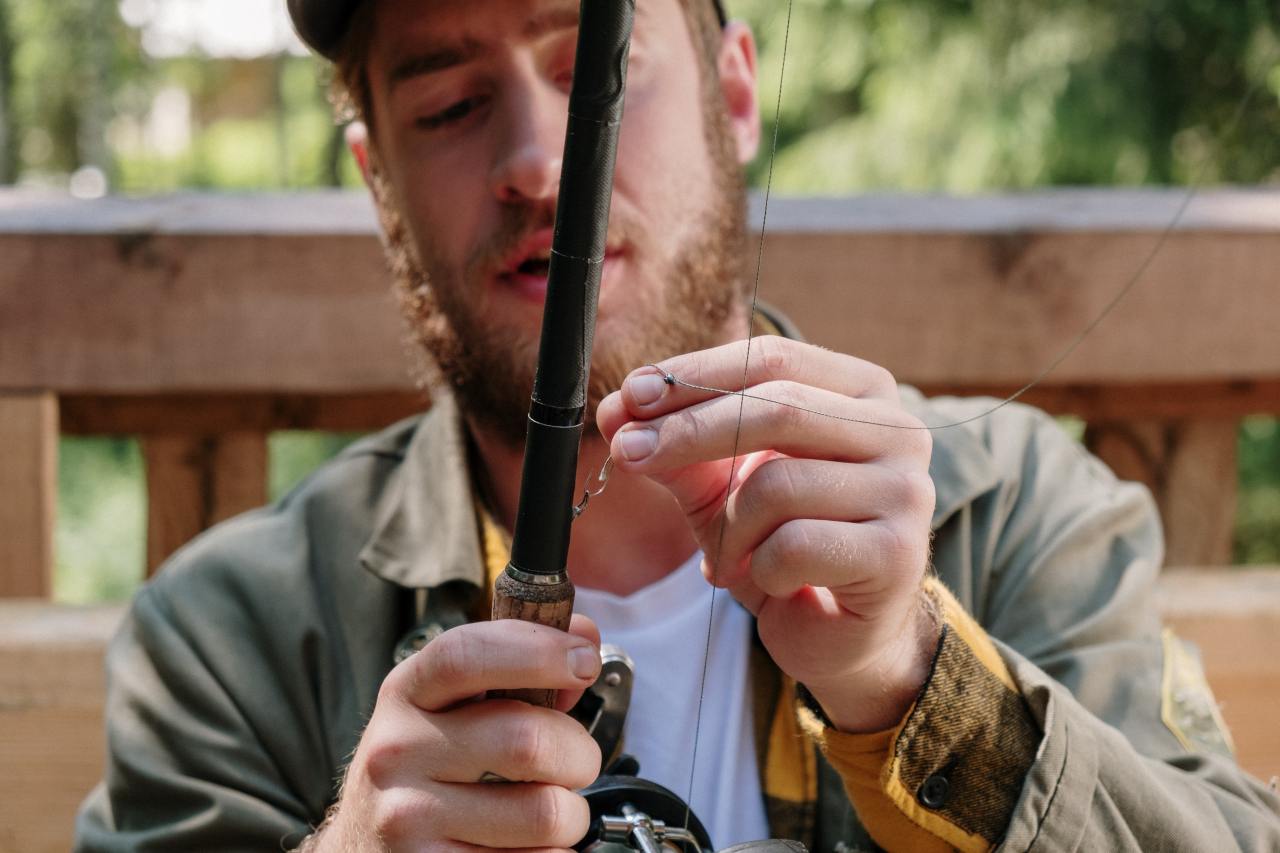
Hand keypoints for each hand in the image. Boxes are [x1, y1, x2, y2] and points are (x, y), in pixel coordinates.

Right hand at [309, 616, 603, 850]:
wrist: (363, 847)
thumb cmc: (424, 769)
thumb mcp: (449, 707)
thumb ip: (516, 669)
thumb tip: (582, 638)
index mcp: (406, 694)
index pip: (467, 655)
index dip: (538, 651)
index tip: (584, 659)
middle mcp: (399, 752)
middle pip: (527, 740)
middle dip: (579, 753)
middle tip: (576, 762)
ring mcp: (409, 818)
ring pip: (545, 812)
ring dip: (571, 814)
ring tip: (548, 810)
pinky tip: (526, 845)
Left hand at [597, 337, 939, 732]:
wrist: (835, 632)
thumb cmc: (782, 543)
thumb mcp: (720, 485)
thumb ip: (675, 443)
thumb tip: (614, 408)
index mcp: (863, 392)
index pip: (774, 359)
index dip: (697, 373)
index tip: (631, 395)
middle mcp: (899, 430)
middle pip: (778, 408)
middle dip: (689, 431)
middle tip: (628, 453)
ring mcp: (907, 491)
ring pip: (778, 483)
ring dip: (728, 526)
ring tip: (727, 553)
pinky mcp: (898, 554)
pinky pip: (794, 545)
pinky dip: (759, 567)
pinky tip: (769, 581)